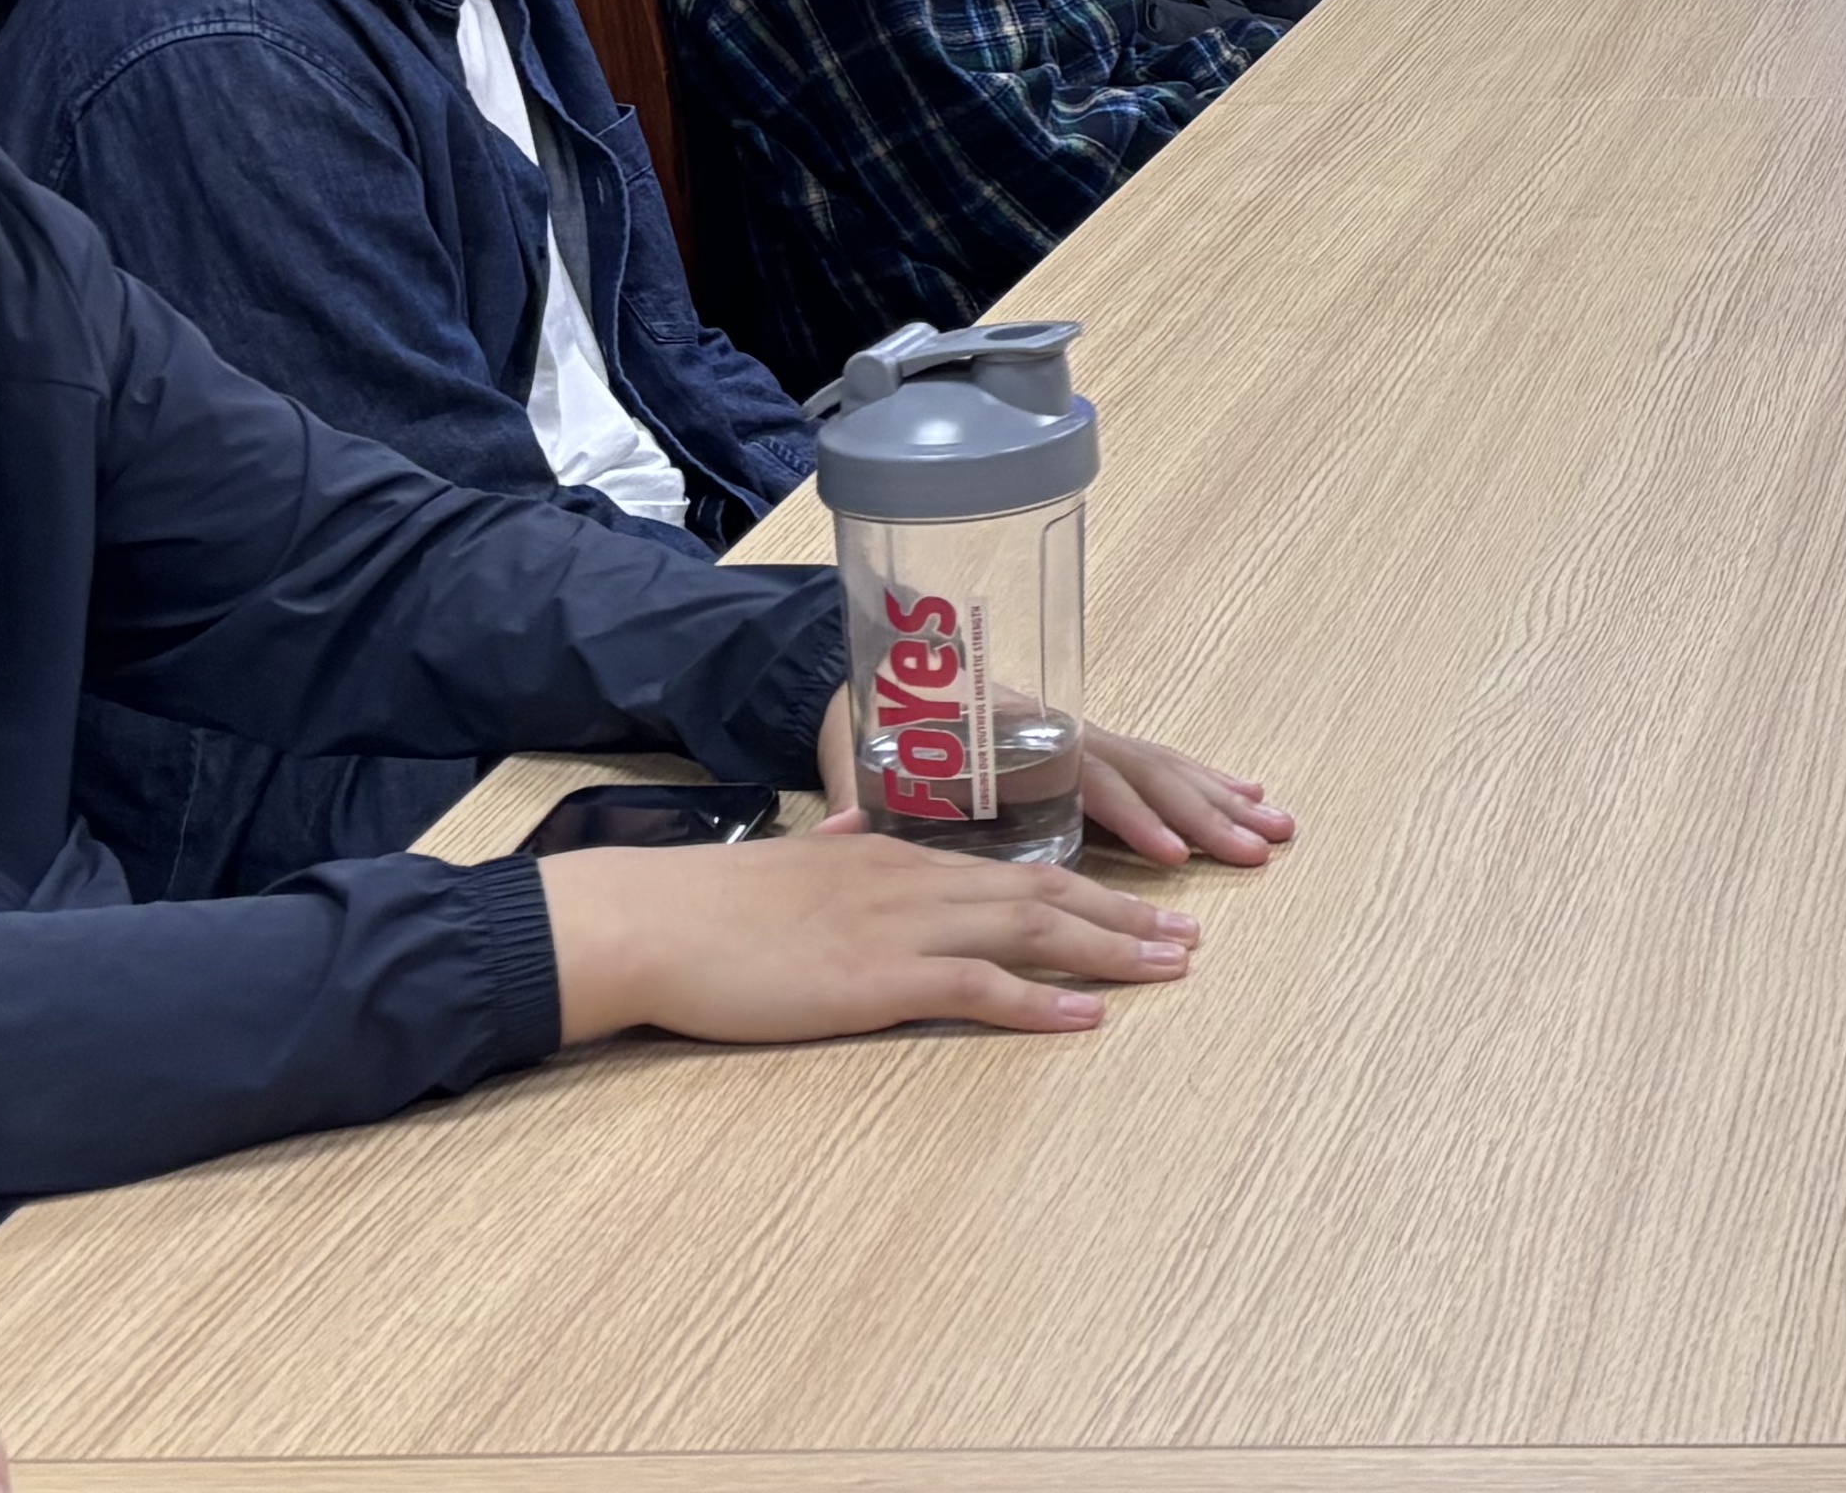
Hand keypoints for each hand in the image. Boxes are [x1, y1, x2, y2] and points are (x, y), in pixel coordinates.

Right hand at [542, 818, 1200, 1044]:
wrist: (654, 920)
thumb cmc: (714, 905)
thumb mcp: (795, 862)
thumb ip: (839, 848)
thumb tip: (851, 828)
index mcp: (901, 856)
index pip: (1019, 868)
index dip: (1090, 886)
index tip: (1144, 904)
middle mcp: (918, 881)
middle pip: (1048, 892)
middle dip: (1127, 914)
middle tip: (1190, 935)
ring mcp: (902, 928)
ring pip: (1032, 931)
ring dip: (1111, 951)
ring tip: (1173, 967)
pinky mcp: (878, 979)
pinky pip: (979, 989)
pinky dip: (1043, 1001)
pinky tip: (1090, 1016)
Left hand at [810, 685, 1291, 867]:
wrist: (869, 670)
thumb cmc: (865, 721)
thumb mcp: (856, 760)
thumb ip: (857, 803)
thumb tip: (842, 830)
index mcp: (1008, 734)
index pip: (1081, 778)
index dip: (1127, 815)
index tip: (1169, 851)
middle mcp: (1056, 730)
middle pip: (1142, 770)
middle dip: (1202, 813)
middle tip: (1253, 848)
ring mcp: (1076, 736)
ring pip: (1159, 765)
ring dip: (1218, 798)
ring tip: (1274, 826)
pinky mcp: (1082, 748)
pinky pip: (1152, 761)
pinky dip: (1201, 778)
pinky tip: (1243, 793)